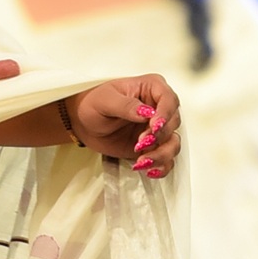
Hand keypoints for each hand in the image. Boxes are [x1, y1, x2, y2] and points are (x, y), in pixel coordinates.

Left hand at [65, 74, 180, 177]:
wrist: (84, 124)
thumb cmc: (93, 104)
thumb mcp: (105, 100)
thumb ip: (126, 105)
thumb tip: (147, 112)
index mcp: (151, 88)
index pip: (169, 99)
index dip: (165, 115)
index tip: (154, 127)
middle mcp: (158, 107)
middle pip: (174, 123)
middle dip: (159, 136)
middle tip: (139, 144)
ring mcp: (157, 129)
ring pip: (173, 143)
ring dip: (161, 155)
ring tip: (141, 161)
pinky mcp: (153, 146)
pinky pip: (167, 159)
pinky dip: (161, 167)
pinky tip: (148, 170)